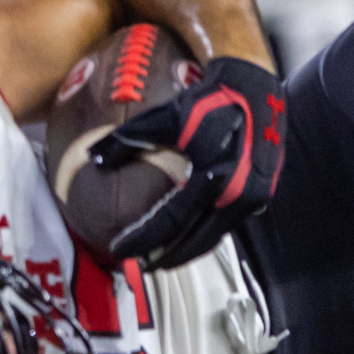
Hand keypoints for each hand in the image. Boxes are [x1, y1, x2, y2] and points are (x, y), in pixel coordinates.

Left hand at [89, 53, 286, 268]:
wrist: (254, 88)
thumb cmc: (211, 100)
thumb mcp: (166, 117)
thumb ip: (127, 140)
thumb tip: (94, 158)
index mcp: (214, 177)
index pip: (171, 221)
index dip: (143, 239)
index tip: (120, 250)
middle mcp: (237, 194)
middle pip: (195, 240)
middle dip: (166, 256)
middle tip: (141, 265)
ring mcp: (252, 197)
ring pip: (213, 237)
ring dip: (186, 249)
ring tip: (160, 256)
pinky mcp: (259, 195)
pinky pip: (226, 225)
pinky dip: (204, 233)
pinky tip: (187, 234)